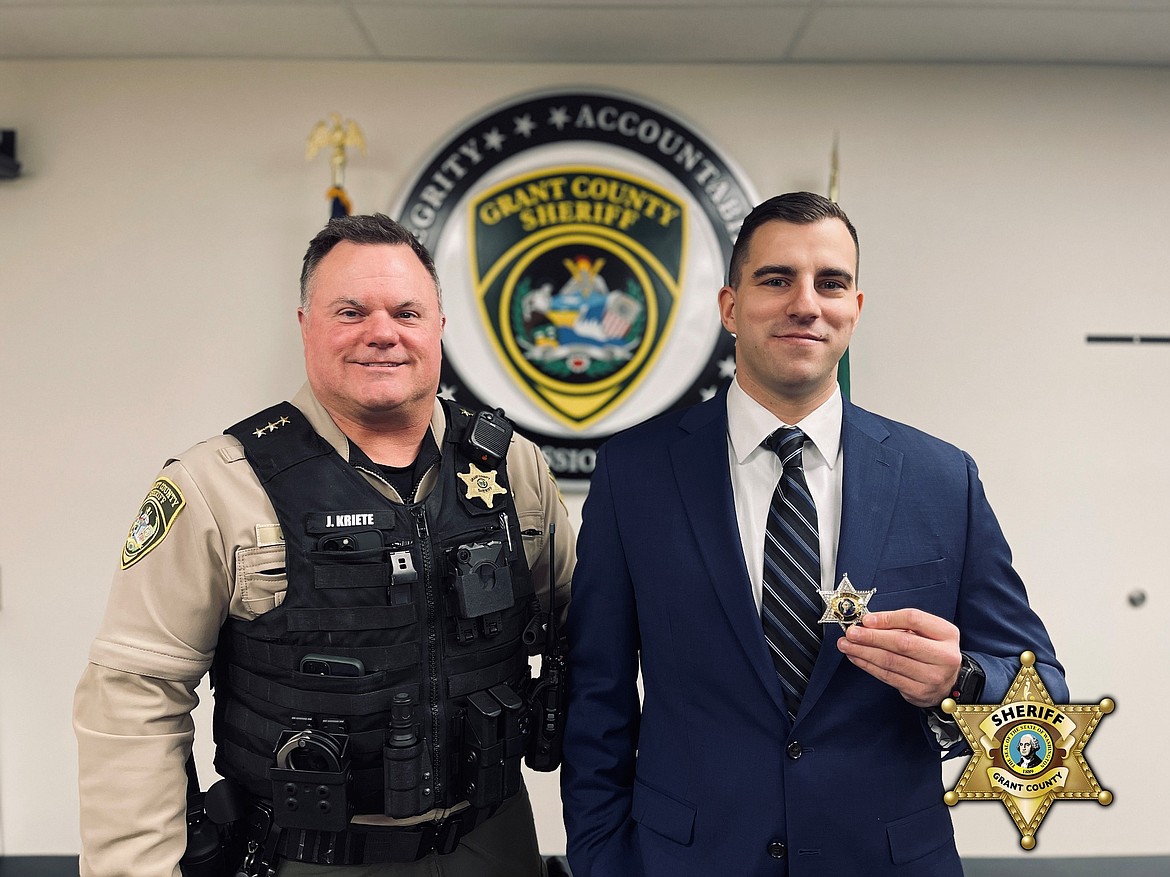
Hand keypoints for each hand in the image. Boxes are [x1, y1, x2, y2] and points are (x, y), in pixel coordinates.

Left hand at [836, 608, 961, 707]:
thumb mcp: (927, 632)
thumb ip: (902, 625)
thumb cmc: (933, 652)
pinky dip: (868, 666)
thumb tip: (869, 623)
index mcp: (947, 634)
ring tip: (847, 645)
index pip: (914, 619)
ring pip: (891, 662)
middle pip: (902, 643)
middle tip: (851, 633)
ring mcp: (933, 677)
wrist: (950, 683)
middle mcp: (944, 656)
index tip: (866, 619)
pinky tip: (857, 658)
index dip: (887, 618)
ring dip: (864, 652)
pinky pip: (888, 676)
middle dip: (871, 637)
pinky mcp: (919, 692)